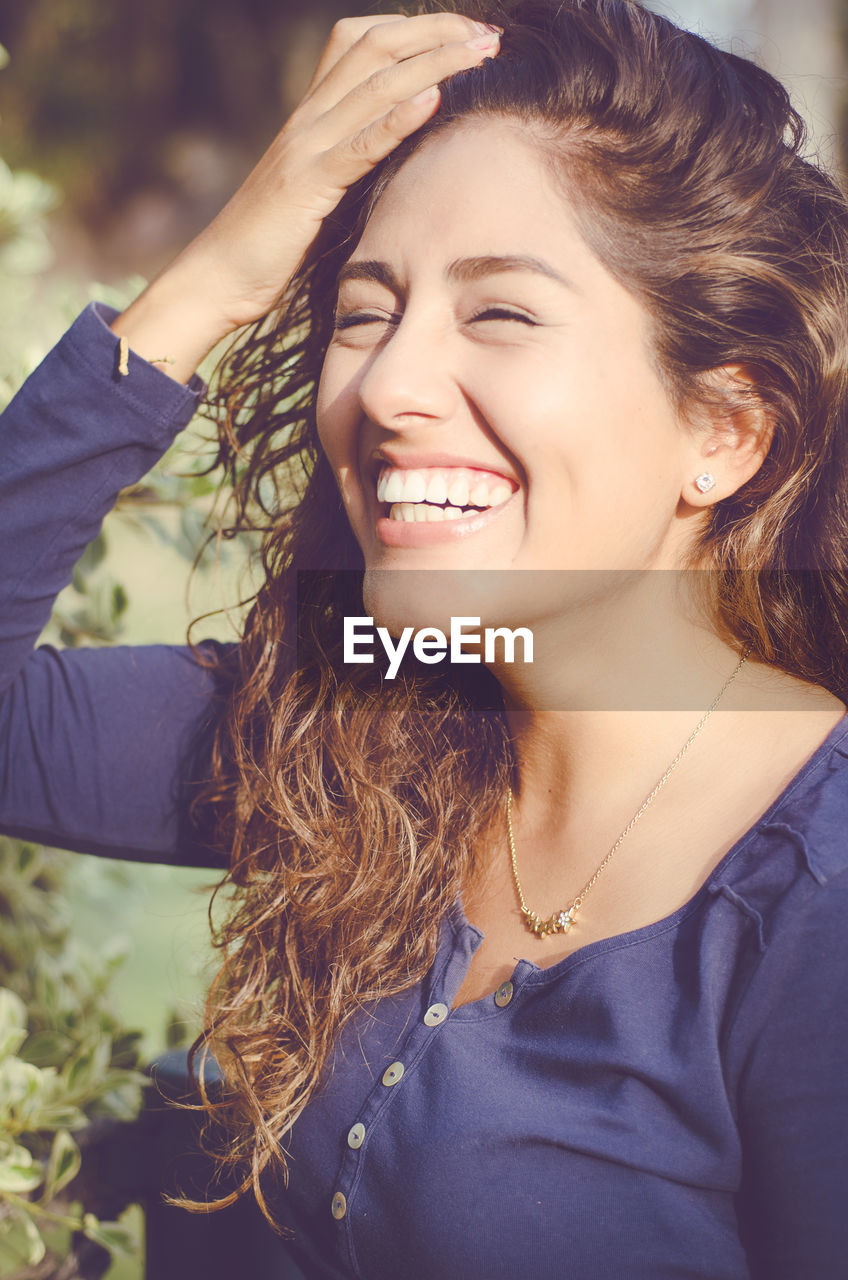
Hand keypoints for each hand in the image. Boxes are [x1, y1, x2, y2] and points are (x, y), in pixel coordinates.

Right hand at [111, 13, 499, 379]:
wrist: (218, 276)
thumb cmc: (269, 245)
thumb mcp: (316, 192)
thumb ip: (348, 164)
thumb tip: (395, 157)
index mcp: (311, 117)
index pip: (361, 42)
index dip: (413, 29)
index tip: (463, 34)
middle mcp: (308, 120)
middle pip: (376, 48)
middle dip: (436, 33)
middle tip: (487, 34)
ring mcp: (306, 149)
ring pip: (376, 86)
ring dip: (435, 63)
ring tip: (481, 51)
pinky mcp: (307, 187)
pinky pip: (358, 145)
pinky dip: (398, 119)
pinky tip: (434, 99)